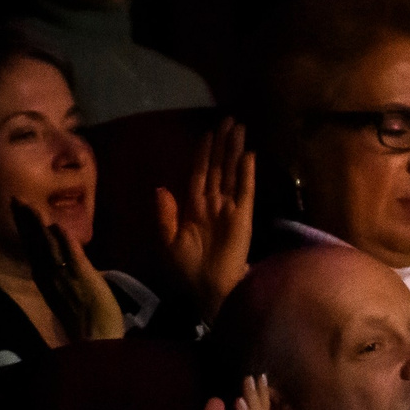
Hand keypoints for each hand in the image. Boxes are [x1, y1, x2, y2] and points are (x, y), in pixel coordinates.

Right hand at [16, 202, 126, 341]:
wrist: (97, 340)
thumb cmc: (89, 323)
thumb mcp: (69, 299)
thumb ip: (64, 279)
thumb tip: (64, 265)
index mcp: (47, 281)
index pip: (34, 250)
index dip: (27, 231)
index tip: (19, 212)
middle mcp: (51, 277)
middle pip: (36, 243)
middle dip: (26, 221)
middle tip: (16, 199)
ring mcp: (65, 276)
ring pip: (48, 246)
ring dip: (39, 225)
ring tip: (30, 206)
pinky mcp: (83, 278)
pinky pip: (71, 255)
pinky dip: (64, 241)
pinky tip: (57, 225)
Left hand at [154, 118, 254, 318]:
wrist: (208, 289)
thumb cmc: (188, 269)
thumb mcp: (169, 241)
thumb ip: (166, 214)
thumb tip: (162, 187)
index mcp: (194, 207)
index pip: (200, 173)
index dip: (204, 153)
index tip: (209, 133)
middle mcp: (213, 203)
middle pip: (218, 167)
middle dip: (223, 144)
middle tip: (230, 120)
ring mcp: (230, 208)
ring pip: (232, 173)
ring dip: (235, 151)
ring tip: (240, 128)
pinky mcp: (243, 217)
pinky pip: (244, 190)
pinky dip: (246, 173)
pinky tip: (248, 155)